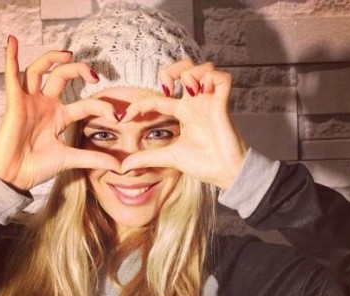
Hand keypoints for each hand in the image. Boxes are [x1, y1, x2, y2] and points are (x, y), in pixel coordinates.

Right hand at [0, 36, 120, 190]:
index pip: (85, 104)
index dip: (102, 107)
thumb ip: (95, 159)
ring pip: (38, 70)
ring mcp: (30, 102)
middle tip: (95, 76)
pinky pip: (11, 77)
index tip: (116, 116)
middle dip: (79, 71)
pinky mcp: (15, 103)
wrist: (15, 177)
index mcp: (60, 117)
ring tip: (68, 54)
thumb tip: (120, 167)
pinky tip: (13, 41)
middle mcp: (45, 105)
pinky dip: (10, 58)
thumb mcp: (71, 159)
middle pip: (62, 77)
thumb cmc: (38, 167)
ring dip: (52, 58)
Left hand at [120, 60, 246, 189]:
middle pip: (184, 68)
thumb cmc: (204, 164)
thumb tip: (123, 168)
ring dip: (191, 72)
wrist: (225, 173)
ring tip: (188, 90)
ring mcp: (209, 101)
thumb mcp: (169, 158)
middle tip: (165, 88)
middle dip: (171, 70)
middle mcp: (196, 103)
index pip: (157, 99)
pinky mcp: (223, 104)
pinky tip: (202, 91)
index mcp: (183, 113)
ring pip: (203, 67)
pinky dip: (211, 77)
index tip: (125, 118)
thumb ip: (147, 159)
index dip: (139, 105)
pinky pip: (222, 77)